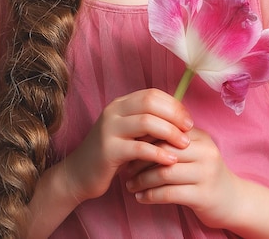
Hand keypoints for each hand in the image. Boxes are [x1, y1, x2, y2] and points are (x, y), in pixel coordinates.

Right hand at [65, 88, 192, 203]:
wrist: (79, 174)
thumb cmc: (111, 154)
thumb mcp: (128, 133)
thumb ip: (147, 122)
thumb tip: (179, 118)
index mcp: (120, 104)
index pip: (152, 94)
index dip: (173, 104)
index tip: (187, 119)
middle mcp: (113, 112)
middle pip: (150, 103)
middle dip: (174, 115)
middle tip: (189, 130)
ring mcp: (109, 129)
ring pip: (146, 122)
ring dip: (170, 132)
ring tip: (184, 145)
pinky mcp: (108, 150)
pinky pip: (139, 148)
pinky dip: (158, 153)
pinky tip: (170, 160)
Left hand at [125, 127, 236, 228]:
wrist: (233, 200)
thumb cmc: (206, 173)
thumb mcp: (195, 151)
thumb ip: (175, 141)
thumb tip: (141, 133)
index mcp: (201, 137)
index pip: (167, 131)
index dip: (145, 139)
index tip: (130, 146)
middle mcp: (205, 152)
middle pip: (164, 151)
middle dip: (141, 160)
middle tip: (126, 167)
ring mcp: (205, 174)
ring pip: (164, 173)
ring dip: (142, 180)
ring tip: (130, 185)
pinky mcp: (203, 196)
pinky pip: (169, 194)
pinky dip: (150, 196)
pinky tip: (140, 197)